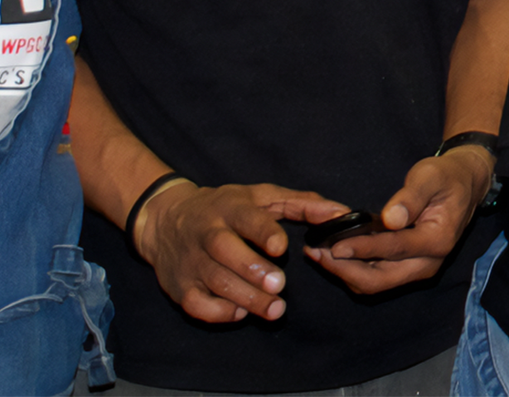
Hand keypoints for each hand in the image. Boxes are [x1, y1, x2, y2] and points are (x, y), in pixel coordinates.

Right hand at [130, 178, 345, 323]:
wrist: (166, 219)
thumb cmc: (225, 207)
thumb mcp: (261, 196)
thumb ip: (303, 204)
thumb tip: (343, 213)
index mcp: (230, 208)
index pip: (246, 218)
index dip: (263, 232)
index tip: (281, 247)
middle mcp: (207, 233)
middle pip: (226, 252)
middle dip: (253, 271)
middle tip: (280, 286)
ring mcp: (191, 261)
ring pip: (214, 282)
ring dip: (245, 297)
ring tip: (273, 308)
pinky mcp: (180, 286)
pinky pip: (197, 304)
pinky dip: (218, 312)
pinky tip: (240, 311)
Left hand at [306, 148, 492, 292]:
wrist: (463, 186)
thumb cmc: (445, 177)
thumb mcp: (430, 177)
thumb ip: (411, 197)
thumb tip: (390, 219)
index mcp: (437, 241)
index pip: (394, 249)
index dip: (362, 248)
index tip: (334, 245)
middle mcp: (428, 263)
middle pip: (379, 280)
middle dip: (345, 269)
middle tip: (317, 252)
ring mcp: (417, 269)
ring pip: (374, 283)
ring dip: (344, 272)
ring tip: (318, 253)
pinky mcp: (407, 269)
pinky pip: (375, 277)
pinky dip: (352, 269)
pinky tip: (333, 254)